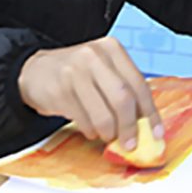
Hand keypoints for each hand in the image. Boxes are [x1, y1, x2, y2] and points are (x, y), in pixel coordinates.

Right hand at [17, 36, 161, 149]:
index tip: (156, 133)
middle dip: (130, 127)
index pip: (138, 84)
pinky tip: (89, 127)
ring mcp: (75, 71)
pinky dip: (90, 131)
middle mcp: (94, 55)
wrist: (35, 72)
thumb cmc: (77, 74)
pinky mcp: (60, 90)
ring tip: (106, 135)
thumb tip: (146, 124)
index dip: (150, 112)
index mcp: (111, 49)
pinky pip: (84, 121)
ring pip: (103, 114)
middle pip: (123, 98)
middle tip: (130, 143)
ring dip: (108, 132)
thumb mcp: (102, 70)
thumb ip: (123, 90)